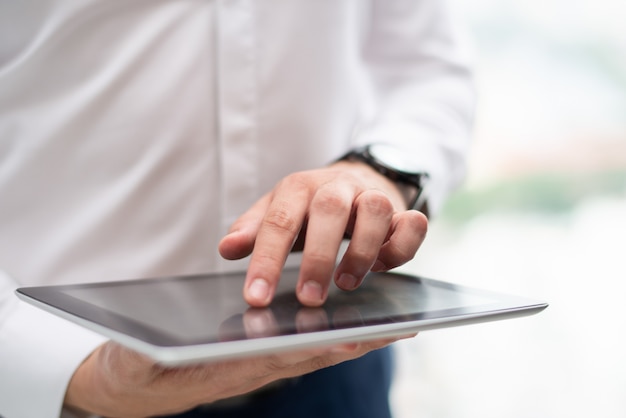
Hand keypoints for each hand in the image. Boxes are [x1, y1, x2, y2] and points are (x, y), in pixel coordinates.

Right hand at [64, 337, 407, 416]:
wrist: (135, 385)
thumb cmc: (135, 370)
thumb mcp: (132, 362)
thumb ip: (140, 353)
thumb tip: (142, 347)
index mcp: (228, 368)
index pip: (280, 356)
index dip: (318, 348)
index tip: (355, 340)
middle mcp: (254, 366)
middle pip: (311, 352)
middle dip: (354, 341)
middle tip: (398, 328)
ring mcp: (260, 360)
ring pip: (314, 348)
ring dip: (353, 337)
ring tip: (393, 323)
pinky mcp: (260, 352)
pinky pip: (304, 344)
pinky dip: (333, 334)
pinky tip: (355, 322)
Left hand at [219, 160, 427, 306]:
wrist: (353, 180)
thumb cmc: (308, 206)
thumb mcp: (276, 212)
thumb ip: (252, 230)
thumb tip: (226, 248)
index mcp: (298, 187)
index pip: (278, 221)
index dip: (266, 261)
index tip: (256, 298)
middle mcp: (336, 187)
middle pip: (329, 211)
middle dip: (318, 258)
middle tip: (308, 300)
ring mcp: (371, 195)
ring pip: (375, 210)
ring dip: (362, 251)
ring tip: (346, 283)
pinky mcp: (401, 210)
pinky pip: (413, 222)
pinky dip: (402, 246)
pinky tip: (383, 266)